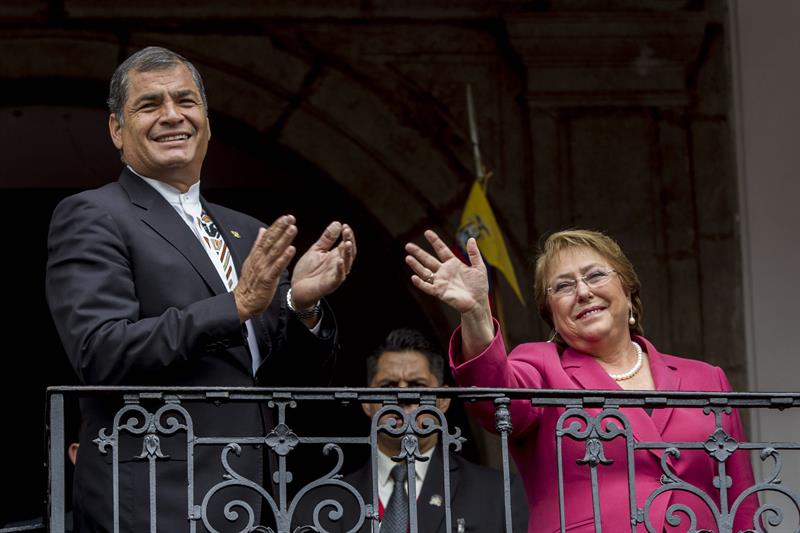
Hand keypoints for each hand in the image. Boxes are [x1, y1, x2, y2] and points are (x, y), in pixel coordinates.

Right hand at [234, 215, 296, 321]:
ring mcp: (263, 268)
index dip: (276, 226)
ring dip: (284, 239)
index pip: (266, 237)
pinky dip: (284, 258)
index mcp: (256, 255)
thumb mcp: (252, 260)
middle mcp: (259, 259)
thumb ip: (258, 245)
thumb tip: (262, 230)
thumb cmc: (249, 284)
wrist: (242, 302)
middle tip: (290, 218)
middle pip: (270, 241)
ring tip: (292, 228)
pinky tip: (291, 249)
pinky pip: (277, 267)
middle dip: (280, 228)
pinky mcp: (267, 279)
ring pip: (274, 251)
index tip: (285, 217)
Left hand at [290, 221, 356, 308]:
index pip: (346, 244)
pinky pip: (338, 277)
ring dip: (348, 253)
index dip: (347, 235)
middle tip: (347, 231)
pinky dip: (340, 269)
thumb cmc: (308, 270)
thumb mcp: (316, 250)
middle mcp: (338, 265)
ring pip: (347, 264)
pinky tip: (340, 261)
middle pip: (349, 252)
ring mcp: (336, 275)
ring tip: (347, 243)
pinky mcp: (330, 284)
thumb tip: (337, 223)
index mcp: (336, 256)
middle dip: (350, 241)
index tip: (344, 225)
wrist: (296, 288)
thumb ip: (326, 239)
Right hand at [405, 230, 493, 357]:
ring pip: (425, 272)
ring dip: (416, 266)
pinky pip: (428, 287)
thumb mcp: (479, 267)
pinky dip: (420, 283)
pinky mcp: (440, 292)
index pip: (441, 250)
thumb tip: (471, 239)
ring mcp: (441, 281)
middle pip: (428, 260)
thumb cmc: (479, 286)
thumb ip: (474, 254)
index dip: (434, 241)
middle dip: (418, 252)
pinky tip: (413, 277)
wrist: (478, 303)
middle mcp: (444, 271)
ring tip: (408, 258)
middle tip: (408, 245)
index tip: (427, 232)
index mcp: (453, 264)